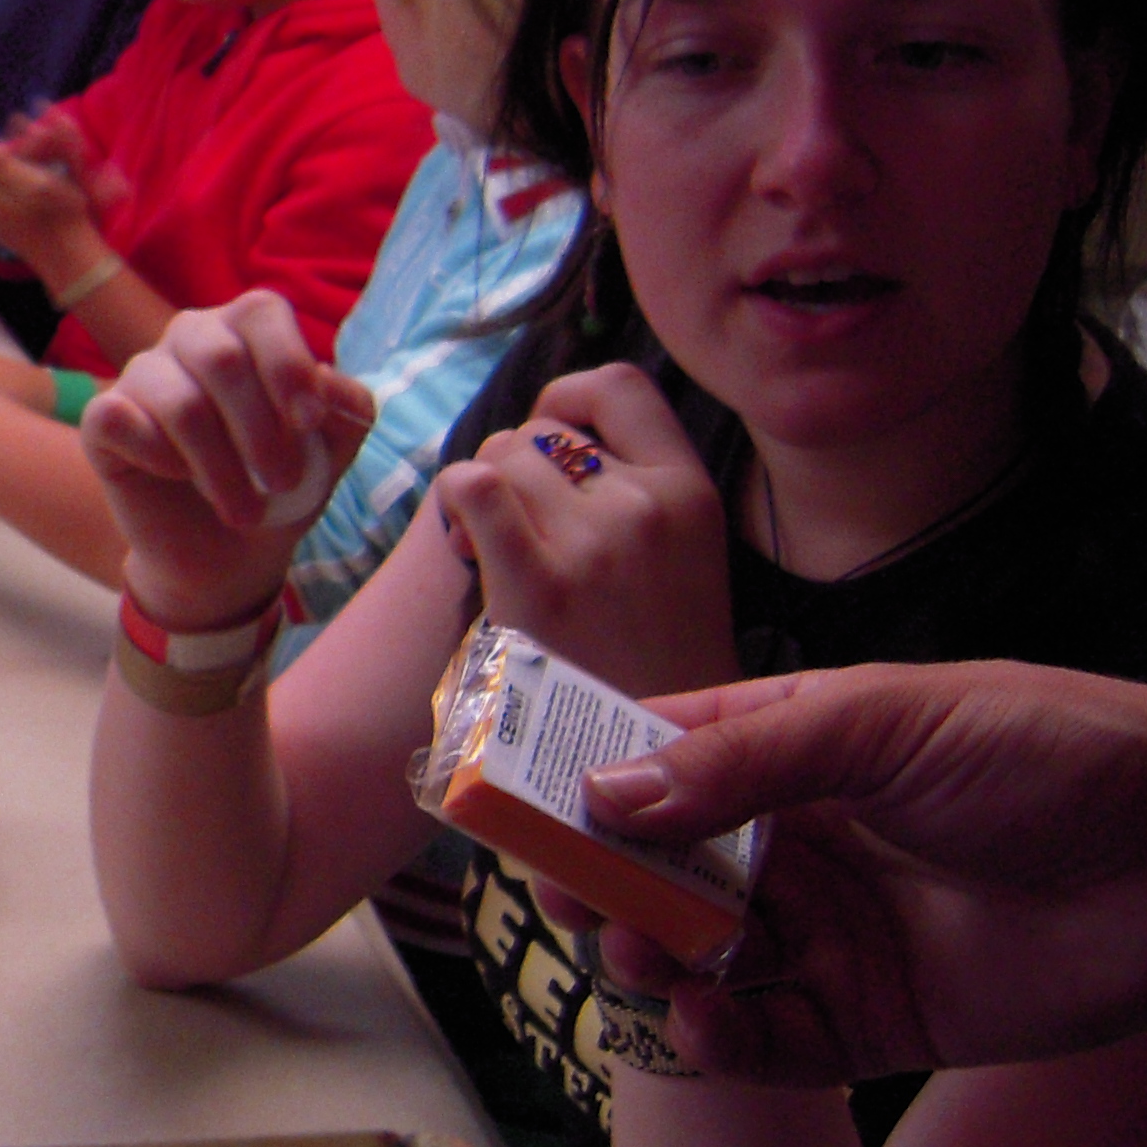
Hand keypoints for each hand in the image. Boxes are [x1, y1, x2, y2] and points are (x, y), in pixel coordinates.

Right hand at [80, 288, 376, 623]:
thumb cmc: (280, 491)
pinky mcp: (103, 419)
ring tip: (244, 511)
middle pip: (221, 357)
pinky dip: (160, 459)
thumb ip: (346, 410)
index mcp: (246, 332)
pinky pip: (121, 421)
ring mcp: (142, 374)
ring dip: (220, 468)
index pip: (261, 311)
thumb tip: (325, 385)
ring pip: (180, 403)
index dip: (288, 363)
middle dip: (260, 430)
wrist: (229, 557)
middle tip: (283, 482)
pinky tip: (176, 478)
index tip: (309, 423)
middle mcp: (190, 339)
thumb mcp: (333, 453)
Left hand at [430, 363, 737, 698]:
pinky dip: (455, 504)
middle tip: (515, 532)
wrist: (655, 760)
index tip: (549, 446)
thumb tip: (551, 439)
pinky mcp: (539, 586)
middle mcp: (648, 506)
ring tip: (491, 551)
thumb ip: (633, 494)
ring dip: (482, 496)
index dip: (566, 401)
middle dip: (513, 472)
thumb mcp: (681, 560)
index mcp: (691, 493)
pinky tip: (463, 547)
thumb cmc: (650, 663)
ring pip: (498, 457)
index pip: (618, 386)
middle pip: (538, 431)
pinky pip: (474, 488)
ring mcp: (595, 544)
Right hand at [556, 666, 1146, 1082]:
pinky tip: (707, 1020)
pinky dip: (724, 1041)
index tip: (517, 806)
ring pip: (703, 959)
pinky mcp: (875, 1020)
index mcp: (790, 752)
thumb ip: (748, 759)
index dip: (580, 783)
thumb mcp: (889, 721)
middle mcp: (798, 844)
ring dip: (656, 960)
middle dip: (607, 886)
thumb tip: (608, 790)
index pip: (653, 764)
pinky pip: (771, 1042)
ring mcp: (832, 934)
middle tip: (571, 899)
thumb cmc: (1056, 748)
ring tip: (645, 955)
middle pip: (662, 872)